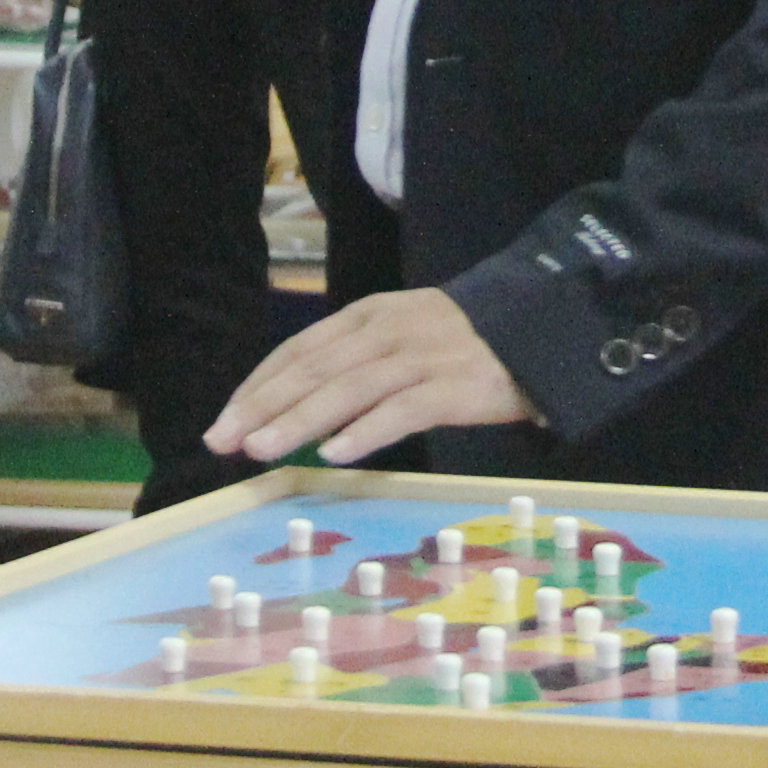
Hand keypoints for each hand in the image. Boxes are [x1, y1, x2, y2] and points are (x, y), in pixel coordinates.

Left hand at [205, 287, 539, 464]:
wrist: (543, 327)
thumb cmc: (462, 344)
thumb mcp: (400, 336)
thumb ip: (353, 363)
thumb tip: (292, 407)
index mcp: (370, 313)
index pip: (301, 349)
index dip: (259, 385)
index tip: (224, 420)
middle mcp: (390, 329)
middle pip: (315, 368)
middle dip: (264, 405)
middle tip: (225, 440)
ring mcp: (423, 355)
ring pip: (350, 387)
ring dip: (301, 419)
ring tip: (263, 449)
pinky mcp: (456, 385)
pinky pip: (403, 409)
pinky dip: (366, 430)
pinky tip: (335, 453)